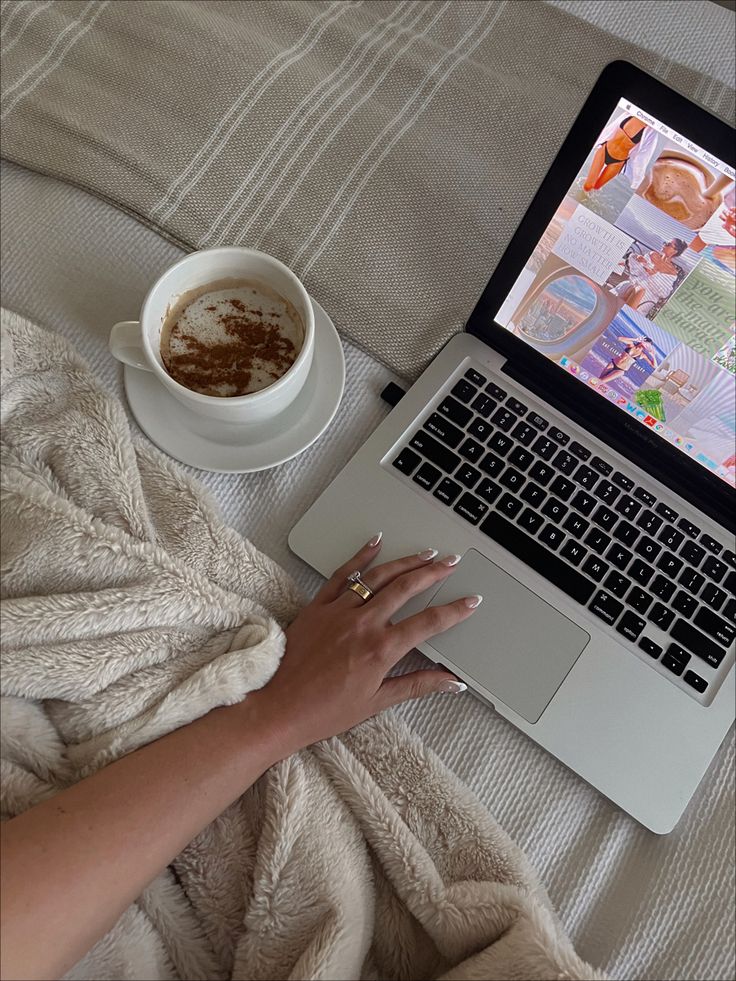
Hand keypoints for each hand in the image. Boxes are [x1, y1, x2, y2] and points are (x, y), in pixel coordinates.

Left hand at [253, 536, 480, 757]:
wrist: (275, 706)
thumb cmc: (322, 711)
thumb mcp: (376, 703)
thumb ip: (417, 685)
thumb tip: (451, 683)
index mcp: (381, 650)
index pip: (429, 623)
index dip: (455, 611)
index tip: (472, 601)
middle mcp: (363, 624)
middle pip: (407, 588)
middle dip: (434, 572)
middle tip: (452, 562)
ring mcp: (339, 611)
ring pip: (379, 577)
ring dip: (405, 562)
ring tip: (425, 553)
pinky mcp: (317, 606)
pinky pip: (342, 574)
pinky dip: (360, 557)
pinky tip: (375, 543)